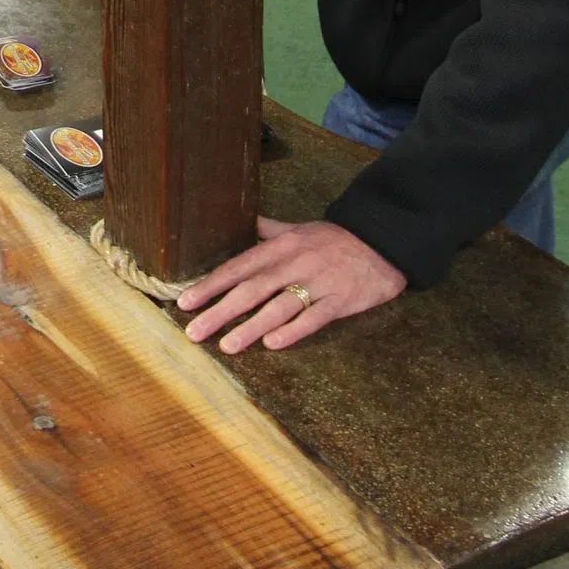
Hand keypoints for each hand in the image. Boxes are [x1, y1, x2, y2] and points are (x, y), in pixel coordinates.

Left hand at [177, 216, 406, 352]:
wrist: (383, 242)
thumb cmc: (334, 240)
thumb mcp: (298, 229)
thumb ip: (268, 230)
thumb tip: (243, 223)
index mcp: (281, 247)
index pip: (238, 266)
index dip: (211, 285)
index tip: (185, 302)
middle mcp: (295, 263)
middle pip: (252, 289)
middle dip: (220, 311)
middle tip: (194, 332)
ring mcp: (318, 282)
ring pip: (279, 306)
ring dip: (251, 326)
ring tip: (227, 346)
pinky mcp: (341, 300)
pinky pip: (314, 317)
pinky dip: (293, 330)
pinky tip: (273, 344)